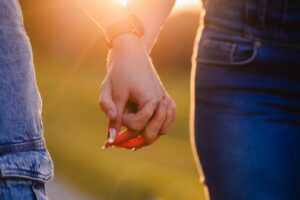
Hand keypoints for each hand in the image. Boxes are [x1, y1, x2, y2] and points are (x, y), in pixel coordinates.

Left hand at [99, 34, 175, 148]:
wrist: (131, 53)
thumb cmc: (120, 71)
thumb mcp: (112, 93)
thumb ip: (112, 116)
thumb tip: (110, 140)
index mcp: (150, 100)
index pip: (137, 126)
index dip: (123, 126)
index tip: (114, 117)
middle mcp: (162, 102)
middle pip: (153, 134)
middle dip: (137, 139)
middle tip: (121, 143)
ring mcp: (165, 100)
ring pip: (162, 129)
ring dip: (149, 135)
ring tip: (134, 140)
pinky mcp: (165, 98)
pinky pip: (168, 119)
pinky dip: (159, 127)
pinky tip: (148, 128)